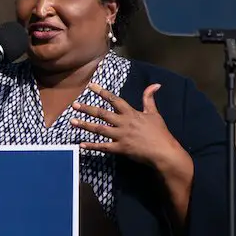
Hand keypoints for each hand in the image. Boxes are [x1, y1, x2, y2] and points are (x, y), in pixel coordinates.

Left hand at [72, 82, 193, 221]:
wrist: (163, 151)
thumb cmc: (159, 132)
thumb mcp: (154, 113)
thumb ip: (149, 98)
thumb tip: (155, 84)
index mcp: (131, 113)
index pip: (114, 100)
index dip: (102, 92)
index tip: (91, 86)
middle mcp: (123, 123)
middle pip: (102, 114)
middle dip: (87, 109)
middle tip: (74, 105)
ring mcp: (121, 136)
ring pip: (99, 129)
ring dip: (85, 125)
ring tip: (72, 121)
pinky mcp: (120, 149)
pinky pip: (103, 147)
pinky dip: (92, 146)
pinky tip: (81, 144)